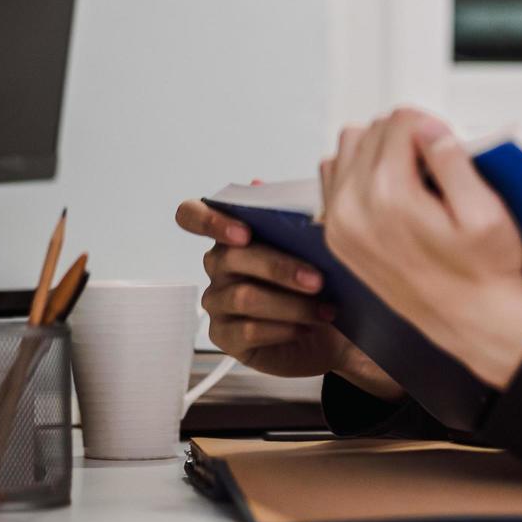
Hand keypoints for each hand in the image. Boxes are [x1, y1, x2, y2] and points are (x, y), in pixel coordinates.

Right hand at [174, 199, 402, 399]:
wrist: (328, 333)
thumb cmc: (317, 284)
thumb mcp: (313, 250)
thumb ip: (291, 220)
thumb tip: (261, 185)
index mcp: (231, 234)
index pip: (192, 216)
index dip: (209, 221)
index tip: (243, 233)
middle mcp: (218, 266)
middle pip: (231, 258)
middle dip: (279, 267)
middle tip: (318, 280)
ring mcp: (217, 302)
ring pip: (244, 297)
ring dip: (291, 304)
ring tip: (325, 310)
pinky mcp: (224, 336)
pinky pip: (248, 330)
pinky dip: (284, 328)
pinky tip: (307, 328)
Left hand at [322, 107, 521, 389]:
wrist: (473, 320)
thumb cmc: (484, 272)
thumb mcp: (486, 212)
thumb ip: (453, 162)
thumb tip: (428, 128)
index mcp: (391, 197)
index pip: (400, 122)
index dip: (432, 125)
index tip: (448, 145)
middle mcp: (355, 209)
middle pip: (373, 131)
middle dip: (406, 136)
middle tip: (436, 162)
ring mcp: (340, 224)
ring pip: (348, 148)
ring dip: (379, 150)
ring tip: (412, 173)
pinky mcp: (337, 236)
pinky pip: (334, 178)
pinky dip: (359, 172)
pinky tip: (388, 189)